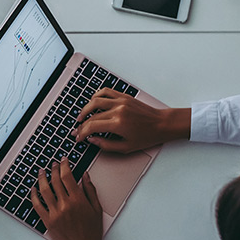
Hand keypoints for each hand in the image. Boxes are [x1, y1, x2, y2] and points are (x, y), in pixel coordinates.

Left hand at [30, 160, 107, 239]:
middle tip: (53, 163)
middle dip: (54, 169)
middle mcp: (65, 205)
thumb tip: (85, 175)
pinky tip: (34, 189)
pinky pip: (37, 205)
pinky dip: (34, 195)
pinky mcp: (47, 221)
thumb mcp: (96, 209)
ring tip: (42, 171)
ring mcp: (55, 213)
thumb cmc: (92, 231)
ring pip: (44, 190)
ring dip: (42, 178)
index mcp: (78, 200)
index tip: (63, 160)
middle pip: (56, 181)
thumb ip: (90, 190)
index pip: (68, 176)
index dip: (64, 165)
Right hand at [73, 90, 189, 153]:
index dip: (82, 132)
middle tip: (78, 129)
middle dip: (82, 124)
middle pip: (92, 115)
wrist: (162, 124)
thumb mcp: (126, 147)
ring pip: (95, 100)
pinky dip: (96, 96)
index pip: (92, 126)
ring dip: (85, 109)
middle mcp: (118, 110)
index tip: (78, 137)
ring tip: (81, 116)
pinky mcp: (124, 96)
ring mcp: (121, 101)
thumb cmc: (147, 136)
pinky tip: (93, 102)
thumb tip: (92, 140)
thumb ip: (106, 145)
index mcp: (118, 124)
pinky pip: (106, 92)